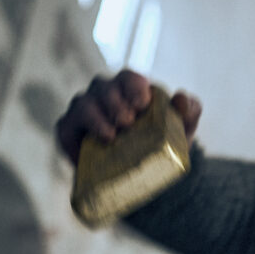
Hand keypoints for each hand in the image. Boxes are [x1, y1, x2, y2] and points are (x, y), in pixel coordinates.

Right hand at [55, 69, 202, 164]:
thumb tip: (180, 98)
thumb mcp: (184, 129)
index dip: (133, 86)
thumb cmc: (165, 144)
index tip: (142, 104)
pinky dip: (73, 136)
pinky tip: (85, 149)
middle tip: (129, 123)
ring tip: (112, 135)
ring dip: (96, 116)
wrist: (149, 176)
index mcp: (131, 89)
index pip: (128, 77)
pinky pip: (64, 127)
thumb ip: (190, 110)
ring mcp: (85, 111)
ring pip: (82, 103)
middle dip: (115, 103)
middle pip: (103, 87)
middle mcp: (104, 95)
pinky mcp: (69, 132)